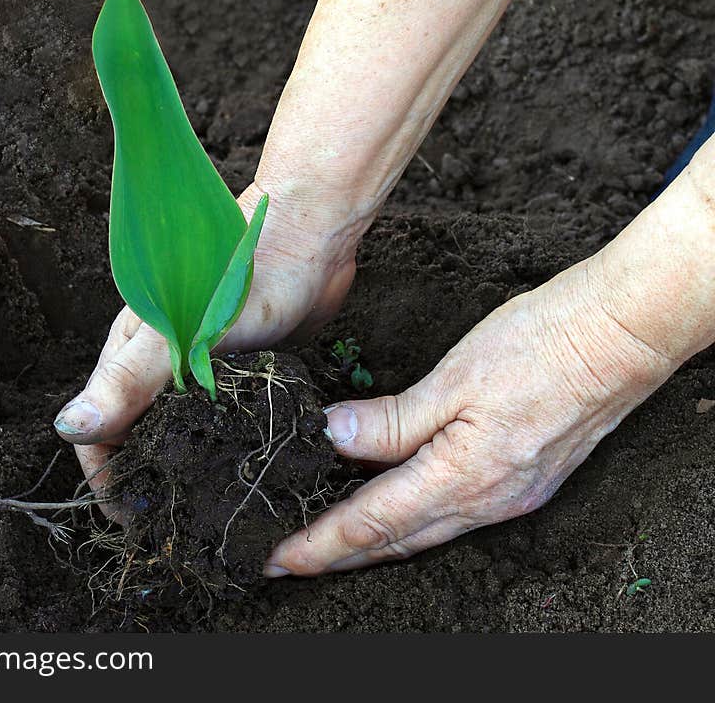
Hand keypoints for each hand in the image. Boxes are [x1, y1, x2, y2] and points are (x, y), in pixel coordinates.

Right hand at [54, 182, 357, 514]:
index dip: (107, 474)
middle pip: (134, 432)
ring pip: (176, 429)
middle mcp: (158, 363)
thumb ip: (129, 379)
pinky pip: (215, 418)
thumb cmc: (243, 277)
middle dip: (143, 477)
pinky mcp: (236, 370)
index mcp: (130, 351)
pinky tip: (233, 471)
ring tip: (202, 509)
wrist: (310, 240)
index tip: (133, 516)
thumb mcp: (181, 332)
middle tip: (171, 522)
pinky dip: (215, 445)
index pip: (98, 426)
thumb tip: (69, 429)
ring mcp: (198, 366)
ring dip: (180, 466)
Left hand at [263, 253, 678, 575]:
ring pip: (424, 532)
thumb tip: (334, 437)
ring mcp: (509, 496)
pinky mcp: (522, 482)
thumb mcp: (454, 377)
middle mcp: (488, 502)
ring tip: (329, 539)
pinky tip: (392, 504)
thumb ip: (392, 419)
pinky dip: (412, 519)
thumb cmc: (538, 345)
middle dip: (339, 555)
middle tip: (289, 559)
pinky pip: (452, 515)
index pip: (373, 523)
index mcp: (464, 477)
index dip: (321, 543)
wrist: (618, 336)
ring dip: (374, 542)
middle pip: (396, 541)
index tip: (278, 558)